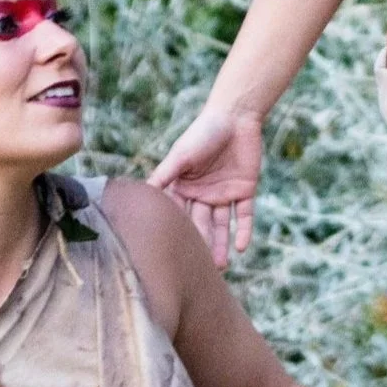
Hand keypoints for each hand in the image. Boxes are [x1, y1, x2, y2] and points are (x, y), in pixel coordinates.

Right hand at [149, 107, 265, 266]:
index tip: (168, 256)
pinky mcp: (245, 190)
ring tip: (220, 267)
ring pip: (221, 225)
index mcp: (182, 188)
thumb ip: (164, 176)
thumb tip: (141, 195)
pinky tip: (241, 247)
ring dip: (220, 245)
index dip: (175, 233)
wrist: (236, 116)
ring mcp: (224, 194)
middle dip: (199, 246)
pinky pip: (243, 215)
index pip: (178, 215)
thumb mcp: (180, 155)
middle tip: (197, 270)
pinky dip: (243, 230)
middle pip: (199, 225)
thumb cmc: (203, 133)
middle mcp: (201, 195)